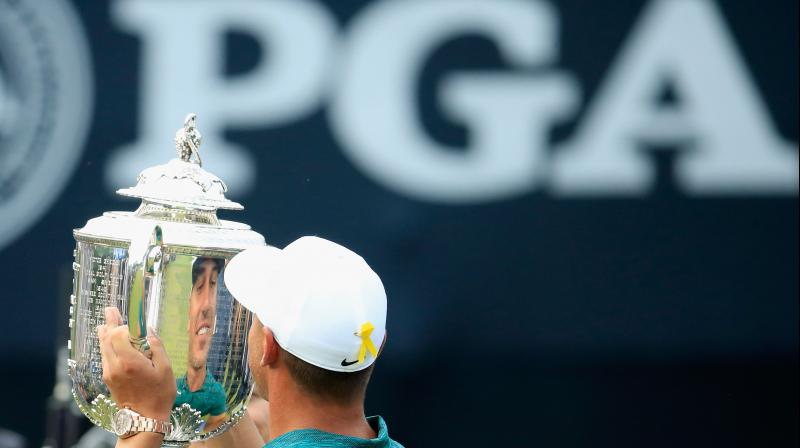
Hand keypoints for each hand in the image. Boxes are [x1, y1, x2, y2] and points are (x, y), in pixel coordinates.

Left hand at [97, 307, 176, 421]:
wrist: (144, 419)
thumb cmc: (159, 394)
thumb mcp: (166, 368)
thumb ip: (156, 347)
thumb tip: (149, 330)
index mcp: (129, 361)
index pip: (118, 333)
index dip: (124, 325)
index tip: (133, 322)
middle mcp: (115, 366)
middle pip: (107, 338)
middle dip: (111, 323)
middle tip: (111, 309)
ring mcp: (109, 373)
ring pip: (103, 347)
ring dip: (106, 332)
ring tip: (106, 319)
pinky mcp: (108, 378)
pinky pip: (105, 356)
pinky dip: (106, 344)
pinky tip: (107, 338)